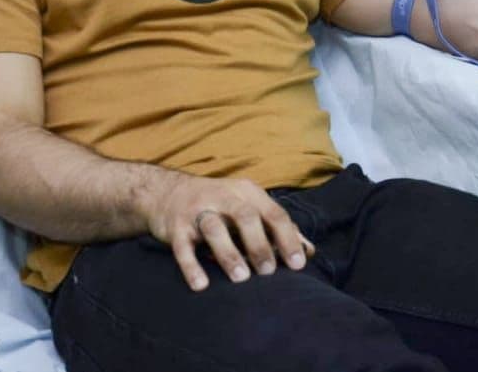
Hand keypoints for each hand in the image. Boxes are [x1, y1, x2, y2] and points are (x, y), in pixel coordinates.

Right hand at [141, 174, 313, 291]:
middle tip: (269, 272)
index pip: (274, 213)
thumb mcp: (249, 207)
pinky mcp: (175, 227)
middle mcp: (223, 197)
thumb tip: (309, 252)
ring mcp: (197, 210)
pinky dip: (191, 266)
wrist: (167, 192)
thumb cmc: (219, 205)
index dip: (288, 238)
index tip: (298, 265)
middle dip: (259, 244)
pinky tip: (201, 285)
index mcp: (247, 193)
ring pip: (214, 228)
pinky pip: (183, 247)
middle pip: (245, 216)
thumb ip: (278, 228)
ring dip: (229, 253)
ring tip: (241, 278)